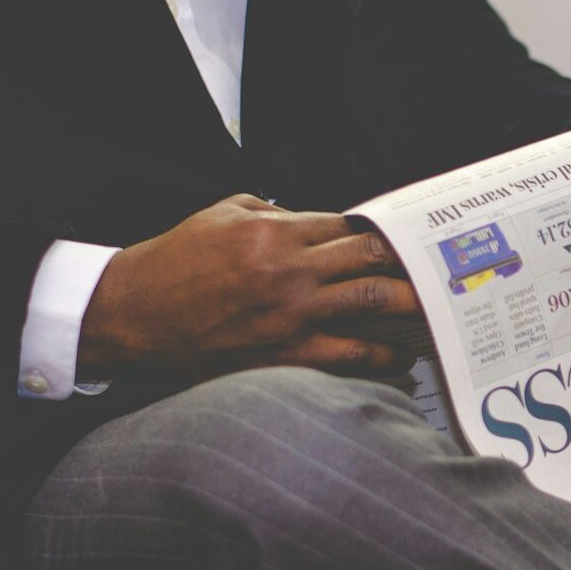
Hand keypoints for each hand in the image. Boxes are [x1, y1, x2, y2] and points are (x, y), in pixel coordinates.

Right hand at [79, 194, 420, 380]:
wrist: (132, 316)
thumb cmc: (172, 265)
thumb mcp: (219, 216)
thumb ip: (270, 212)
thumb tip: (312, 217)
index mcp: (274, 233)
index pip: (348, 225)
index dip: (379, 230)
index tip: (402, 237)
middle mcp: (289, 271)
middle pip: (372, 257)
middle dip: (409, 260)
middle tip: (438, 266)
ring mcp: (291, 315)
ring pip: (373, 301)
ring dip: (411, 304)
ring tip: (435, 307)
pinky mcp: (285, 354)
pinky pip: (350, 356)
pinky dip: (383, 357)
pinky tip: (401, 356)